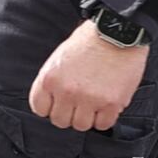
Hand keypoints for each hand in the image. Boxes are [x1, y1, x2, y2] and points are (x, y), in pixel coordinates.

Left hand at [26, 13, 150, 130]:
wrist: (117, 31)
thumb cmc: (90, 40)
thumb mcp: (60, 57)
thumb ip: (54, 80)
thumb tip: (54, 101)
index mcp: (50, 78)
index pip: (39, 108)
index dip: (50, 107)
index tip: (58, 103)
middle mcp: (67, 91)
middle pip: (60, 120)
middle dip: (69, 113)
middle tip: (78, 103)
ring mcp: (89, 99)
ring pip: (81, 125)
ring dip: (87, 117)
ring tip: (93, 103)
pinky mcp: (111, 103)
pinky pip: (103, 125)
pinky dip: (105, 118)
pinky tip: (106, 105)